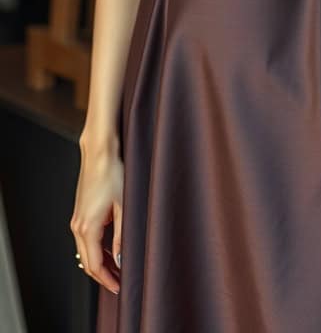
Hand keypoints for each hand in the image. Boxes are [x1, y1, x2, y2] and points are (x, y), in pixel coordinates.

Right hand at [71, 143, 123, 294]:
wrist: (100, 153)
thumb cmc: (113, 174)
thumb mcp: (123, 207)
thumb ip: (121, 236)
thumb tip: (121, 259)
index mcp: (87, 227)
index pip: (94, 265)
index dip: (107, 279)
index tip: (120, 287)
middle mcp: (77, 226)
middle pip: (87, 262)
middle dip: (103, 275)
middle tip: (120, 282)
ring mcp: (76, 220)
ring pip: (85, 252)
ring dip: (99, 263)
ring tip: (117, 269)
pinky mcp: (79, 213)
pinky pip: (85, 240)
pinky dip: (96, 250)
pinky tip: (110, 250)